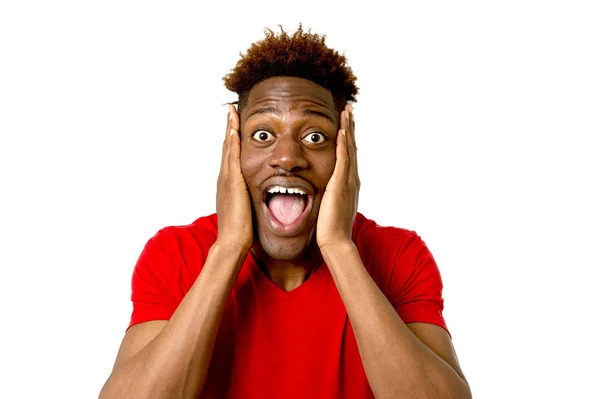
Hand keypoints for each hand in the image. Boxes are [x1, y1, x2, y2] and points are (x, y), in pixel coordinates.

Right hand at [215, 105, 252, 250]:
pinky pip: (232, 156)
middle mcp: (225, 178)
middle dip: (229, 128)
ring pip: (228, 148)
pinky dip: (232, 141)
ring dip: (230, 129)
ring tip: (231, 111)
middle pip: (227, 147)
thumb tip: (256, 196)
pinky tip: (235, 128)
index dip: (232, 139)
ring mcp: (226, 179)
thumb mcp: (245, 209)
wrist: (232, 241)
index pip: (231, 156)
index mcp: (229, 184)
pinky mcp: (232, 182)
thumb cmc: (241, 229)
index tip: (235, 124)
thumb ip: (248, 199)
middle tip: (230, 109)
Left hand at [316, 104, 359, 249]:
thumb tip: (324, 191)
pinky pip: (343, 159)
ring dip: (348, 129)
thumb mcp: (331, 206)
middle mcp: (351, 178)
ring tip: (347, 112)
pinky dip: (344, 144)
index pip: (348, 154)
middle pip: (352, 146)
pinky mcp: (341, 184)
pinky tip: (342, 131)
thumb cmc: (331, 228)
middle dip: (350, 127)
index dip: (348, 137)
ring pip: (350, 148)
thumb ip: (330, 195)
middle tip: (349, 109)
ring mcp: (348, 181)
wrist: (336, 241)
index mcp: (348, 183)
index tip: (345, 122)